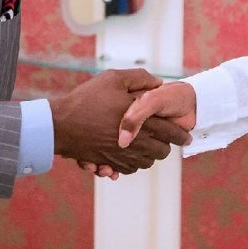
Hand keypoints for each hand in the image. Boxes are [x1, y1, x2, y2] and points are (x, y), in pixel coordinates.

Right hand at [49, 69, 189, 173]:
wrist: (61, 124)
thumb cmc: (87, 99)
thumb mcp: (114, 78)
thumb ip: (140, 78)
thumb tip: (158, 82)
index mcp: (141, 122)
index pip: (170, 133)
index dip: (181, 135)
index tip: (187, 136)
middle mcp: (135, 143)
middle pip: (161, 152)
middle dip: (166, 146)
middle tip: (166, 140)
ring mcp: (122, 156)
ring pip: (146, 162)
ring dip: (150, 155)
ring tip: (149, 146)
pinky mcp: (109, 163)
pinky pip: (129, 170)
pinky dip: (133, 164)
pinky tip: (130, 153)